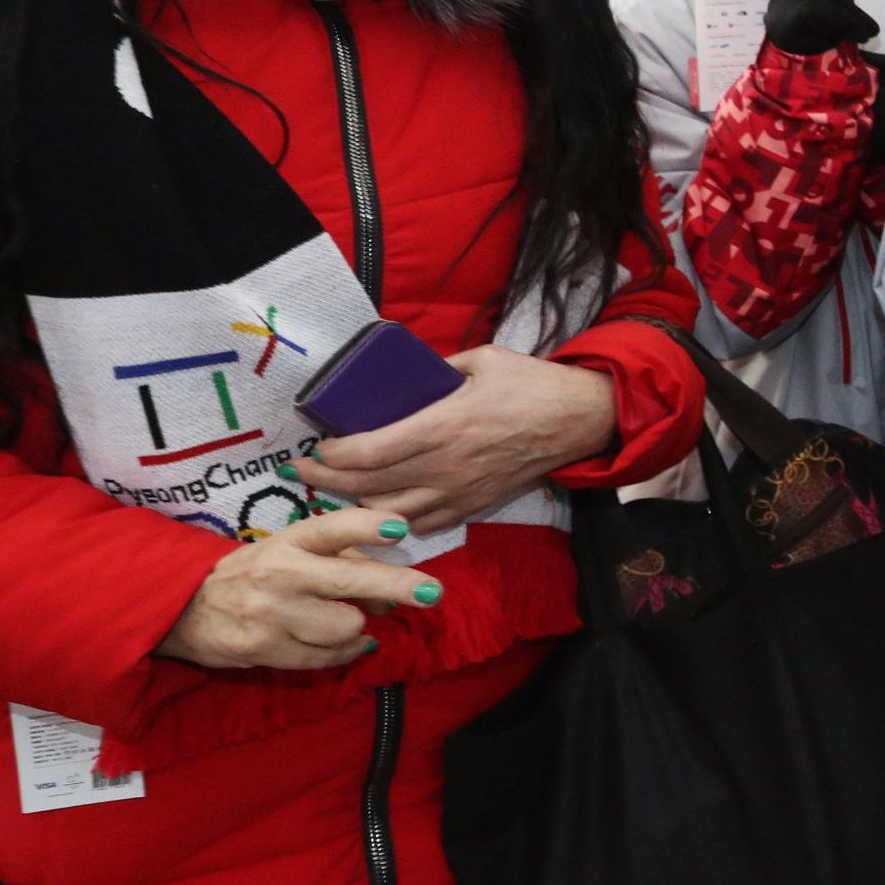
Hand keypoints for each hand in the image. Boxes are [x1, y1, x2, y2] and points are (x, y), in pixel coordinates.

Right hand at [157, 508, 439, 671]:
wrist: (186, 608)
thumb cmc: (256, 572)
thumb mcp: (289, 549)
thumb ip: (340, 557)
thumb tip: (390, 587)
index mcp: (289, 542)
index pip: (332, 528)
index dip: (367, 526)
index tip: (400, 528)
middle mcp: (282, 574)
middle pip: (350, 580)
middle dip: (397, 586)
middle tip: (432, 593)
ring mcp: (272, 615)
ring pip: (347, 625)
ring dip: (358, 625)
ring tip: (346, 618)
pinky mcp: (265, 650)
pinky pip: (327, 657)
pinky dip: (347, 651)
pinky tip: (348, 643)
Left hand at [297, 347, 617, 536]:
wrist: (582, 419)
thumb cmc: (533, 384)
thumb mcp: (481, 359)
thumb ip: (435, 369)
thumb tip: (400, 374)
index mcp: (444, 425)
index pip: (368, 453)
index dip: (331, 457)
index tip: (313, 448)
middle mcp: (446, 466)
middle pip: (367, 488)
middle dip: (325, 483)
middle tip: (302, 473)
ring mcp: (460, 491)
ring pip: (389, 515)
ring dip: (356, 506)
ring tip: (338, 492)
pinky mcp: (475, 505)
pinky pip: (423, 525)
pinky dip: (395, 520)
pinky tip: (382, 508)